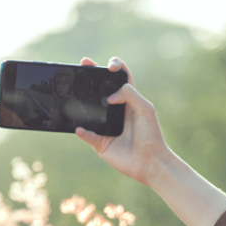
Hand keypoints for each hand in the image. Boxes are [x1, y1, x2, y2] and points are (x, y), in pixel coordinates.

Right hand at [75, 57, 169, 186]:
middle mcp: (114, 111)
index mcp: (128, 100)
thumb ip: (129, 95)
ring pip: (89, 111)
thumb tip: (109, 96)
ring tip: (74, 92)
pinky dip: (83, 132)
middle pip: (100, 89)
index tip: (110, 65)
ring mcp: (106, 126)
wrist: (150, 161)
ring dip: (81, 102)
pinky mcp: (100, 143)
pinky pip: (87, 135)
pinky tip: (80, 128)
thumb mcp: (145, 108)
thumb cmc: (151, 134)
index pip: (119, 78)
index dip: (115, 67)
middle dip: (91, 75)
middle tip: (84, 63)